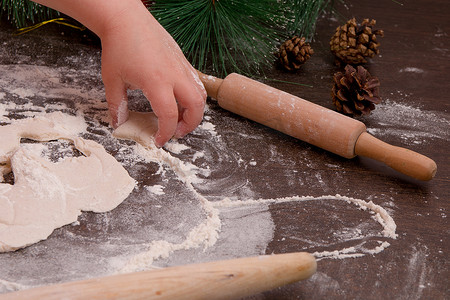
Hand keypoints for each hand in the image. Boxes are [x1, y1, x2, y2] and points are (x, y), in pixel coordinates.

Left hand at [100, 7, 205, 146]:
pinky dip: (191, 96)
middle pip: (196, 107)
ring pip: (200, 94)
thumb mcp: (112, 80)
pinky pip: (195, 82)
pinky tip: (177, 98)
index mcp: (156, 81)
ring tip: (178, 117)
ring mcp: (181, 66)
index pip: (168, 115)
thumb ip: (117, 105)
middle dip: (190, 125)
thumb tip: (118, 123)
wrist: (125, 19)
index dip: (165, 132)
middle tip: (176, 132)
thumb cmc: (118, 46)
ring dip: (194, 110)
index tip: (159, 140)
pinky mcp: (182, 60)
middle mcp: (174, 75)